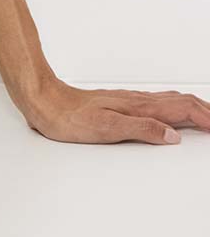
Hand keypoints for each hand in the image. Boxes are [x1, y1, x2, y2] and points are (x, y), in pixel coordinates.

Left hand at [23, 79, 209, 144]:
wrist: (44, 101)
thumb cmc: (69, 117)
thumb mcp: (105, 128)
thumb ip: (141, 129)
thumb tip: (172, 136)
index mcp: (139, 107)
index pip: (183, 109)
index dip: (207, 118)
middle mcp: (138, 101)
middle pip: (183, 102)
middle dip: (207, 111)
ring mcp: (131, 101)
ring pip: (173, 100)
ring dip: (196, 107)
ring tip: (209, 116)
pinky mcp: (123, 104)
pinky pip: (160, 102)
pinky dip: (179, 107)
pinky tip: (176, 112)